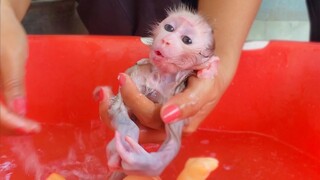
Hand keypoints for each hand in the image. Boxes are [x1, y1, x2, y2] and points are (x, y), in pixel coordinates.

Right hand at [0, 0, 39, 134]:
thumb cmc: (2, 31)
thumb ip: (13, 84)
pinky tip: (16, 118)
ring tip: (26, 127)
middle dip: (8, 127)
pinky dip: (3, 117)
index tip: (32, 129)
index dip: (11, 124)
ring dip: (6, 125)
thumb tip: (19, 111)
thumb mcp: (11, 56)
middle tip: (31, 129)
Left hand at [96, 72, 222, 142]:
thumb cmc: (208, 80)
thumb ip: (189, 104)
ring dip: (110, 110)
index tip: (123, 78)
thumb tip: (166, 116)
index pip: (150, 118)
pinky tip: (104, 95)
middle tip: (103, 91)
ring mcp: (154, 121)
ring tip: (102, 92)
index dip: (134, 100)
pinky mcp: (147, 113)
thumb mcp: (204, 89)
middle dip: (113, 113)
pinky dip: (113, 106)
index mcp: (177, 127)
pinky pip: (127, 115)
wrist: (210, 73)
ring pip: (127, 125)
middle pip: (133, 130)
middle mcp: (163, 129)